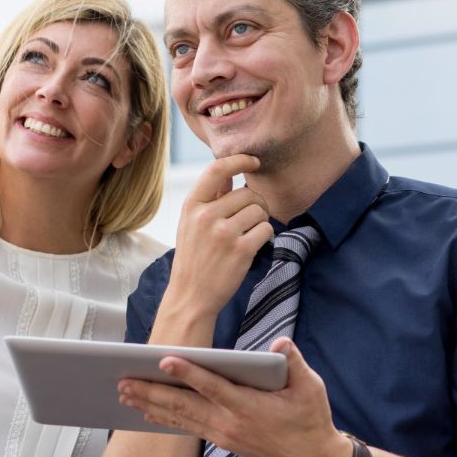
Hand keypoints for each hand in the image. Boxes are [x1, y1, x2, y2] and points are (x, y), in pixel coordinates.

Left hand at [119, 337, 351, 456]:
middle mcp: (229, 423)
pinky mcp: (223, 442)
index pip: (211, 386)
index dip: (187, 373)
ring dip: (151, 406)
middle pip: (184, 405)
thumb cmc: (312, 419)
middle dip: (151, 392)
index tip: (163, 360)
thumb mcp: (311, 387)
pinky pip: (188, 428)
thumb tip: (280, 343)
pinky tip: (148, 413)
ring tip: (125, 394)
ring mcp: (223, 435)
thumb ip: (293, 362)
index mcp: (248, 407)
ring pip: (180, 419)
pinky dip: (166, 420)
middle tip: (122, 381)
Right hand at [161, 155, 272, 322]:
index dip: (239, 160)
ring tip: (249, 234)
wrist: (191, 296)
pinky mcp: (241, 250)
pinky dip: (265, 236)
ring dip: (260, 221)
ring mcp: (223, 233)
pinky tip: (254, 245)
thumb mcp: (191, 224)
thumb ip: (210, 199)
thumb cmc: (193, 259)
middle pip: (247, 193)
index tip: (254, 161)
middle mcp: (206, 216)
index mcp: (192, 207)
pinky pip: (265, 229)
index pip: (216, 170)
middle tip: (251, 219)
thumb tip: (229, 174)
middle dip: (255, 204)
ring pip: (259, 210)